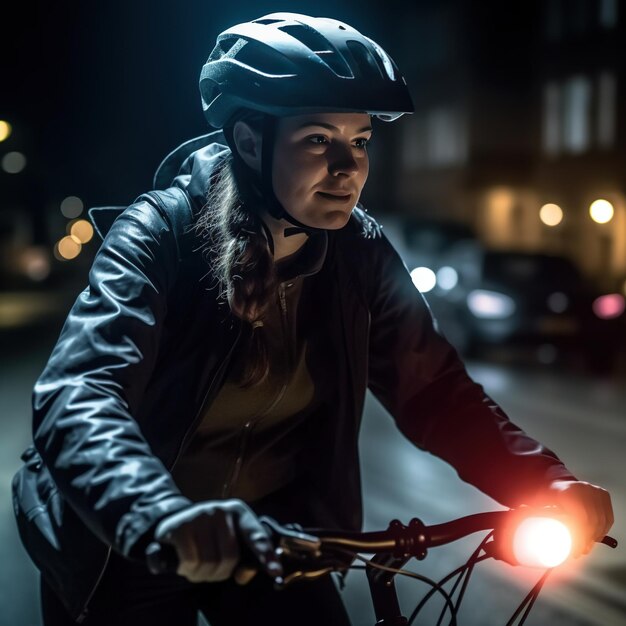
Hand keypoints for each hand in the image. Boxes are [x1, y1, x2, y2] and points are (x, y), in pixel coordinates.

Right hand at [153, 499, 282, 583]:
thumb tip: (244, 574)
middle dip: (220, 572)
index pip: (256, 534)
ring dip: (202, 574)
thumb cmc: (207, 536)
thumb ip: (242, 558)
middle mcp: (221, 510)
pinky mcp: (181, 527)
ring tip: (196, 564)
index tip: (276, 571)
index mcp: (239, 512)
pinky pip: (191, 562)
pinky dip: (188, 570)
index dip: (266, 554)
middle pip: (230, 557)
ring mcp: (200, 516)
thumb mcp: (227, 540)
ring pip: (209, 563)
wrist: (173, 521)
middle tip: (211, 569)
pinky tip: (184, 562)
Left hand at [539, 480, 613, 556]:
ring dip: (594, 538)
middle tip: (577, 552)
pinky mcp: (602, 494)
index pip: (579, 519)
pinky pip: (607, 517)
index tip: (573, 551)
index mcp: (567, 491)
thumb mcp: (537, 502)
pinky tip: (594, 539)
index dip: (578, 538)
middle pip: (591, 522)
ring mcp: (595, 491)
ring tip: (584, 548)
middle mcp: (584, 489)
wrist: (558, 481)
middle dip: (585, 541)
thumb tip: (522, 526)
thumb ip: (532, 514)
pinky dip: (602, 530)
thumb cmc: (547, 494)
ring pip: (600, 521)